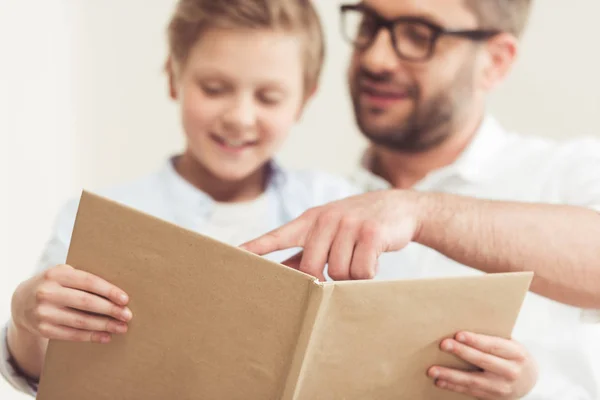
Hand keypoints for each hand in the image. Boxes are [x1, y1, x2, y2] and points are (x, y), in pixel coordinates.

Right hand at [11, 264, 131, 343]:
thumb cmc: (54, 284)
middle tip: (127, 315)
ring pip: (80, 321)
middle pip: (86, 303)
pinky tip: (106, 337)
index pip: (89, 282)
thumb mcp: (64, 274)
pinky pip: (71, 334)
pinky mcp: (43, 329)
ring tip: (121, 328)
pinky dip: (91, 336)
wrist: (22, 301)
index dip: (109, 291)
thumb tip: (117, 293)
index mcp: (57, 274)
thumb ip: (84, 279)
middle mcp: (48, 292)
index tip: (125, 299)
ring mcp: (43, 312)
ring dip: (104, 325)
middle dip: (110, 310)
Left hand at [241, 190, 425, 280]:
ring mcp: (348, 224)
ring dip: (352, 274)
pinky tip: (374, 257)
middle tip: (341, 270)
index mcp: (311, 220)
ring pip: (338, 273)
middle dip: (324, 278)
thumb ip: (309, 249)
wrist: (400, 207)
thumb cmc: (359, 225)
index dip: (255, 248)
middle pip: (310, 268)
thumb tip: (284, 274)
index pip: (277, 236)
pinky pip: (362, 271)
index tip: (233, 255)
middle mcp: (326, 219)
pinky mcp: (371, 232)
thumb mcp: (331, 230)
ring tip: (361, 257)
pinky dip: (369, 273)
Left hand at [427, 332, 537, 398]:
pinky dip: (453, 387)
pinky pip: (470, 391)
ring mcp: (502, 388)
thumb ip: (492, 337)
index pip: (493, 345)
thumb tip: (461, 323)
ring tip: (432, 370)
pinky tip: (440, 382)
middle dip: (462, 352)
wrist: (529, 380)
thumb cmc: (512, 355)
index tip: (459, 334)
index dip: (476, 340)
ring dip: (450, 375)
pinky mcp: (493, 398)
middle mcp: (511, 371)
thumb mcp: (510, 344)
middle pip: (483, 361)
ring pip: (473, 380)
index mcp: (516, 353)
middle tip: (444, 344)